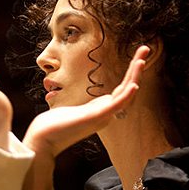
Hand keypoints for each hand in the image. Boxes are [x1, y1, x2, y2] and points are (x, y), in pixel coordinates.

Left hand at [23, 46, 148, 157]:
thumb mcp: (72, 112)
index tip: (137, 57)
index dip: (131, 73)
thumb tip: (76, 106)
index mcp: (102, 110)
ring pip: (125, 94)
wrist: (43, 140)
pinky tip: (134, 85)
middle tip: (146, 49)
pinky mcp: (96, 117)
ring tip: (141, 59)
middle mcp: (106, 113)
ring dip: (134, 76)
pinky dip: (127, 96)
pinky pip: (116, 106)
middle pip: (127, 87)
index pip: (122, 89)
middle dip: (136, 68)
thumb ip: (80, 108)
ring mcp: (102, 115)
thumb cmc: (53, 127)